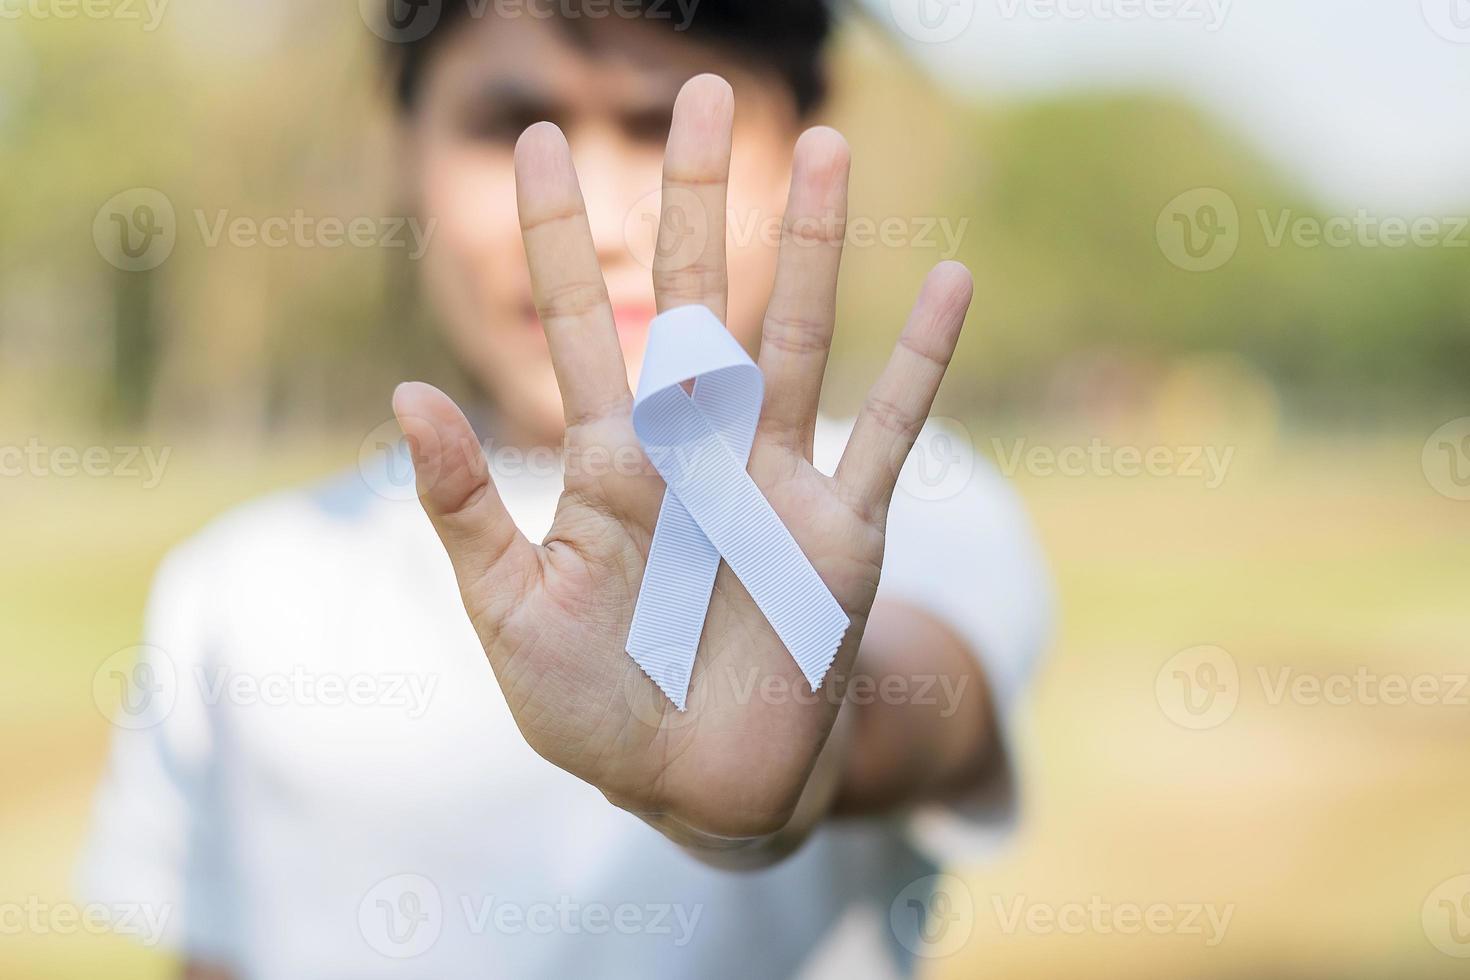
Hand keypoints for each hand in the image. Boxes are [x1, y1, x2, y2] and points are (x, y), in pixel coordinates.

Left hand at [394, 75, 973, 843]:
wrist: (698, 787)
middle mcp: (696, 452)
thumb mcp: (508, 615)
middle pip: (699, 301)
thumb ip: (464, 509)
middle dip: (694, 203)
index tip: (539, 145)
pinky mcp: (844, 534)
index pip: (582, 327)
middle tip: (696, 95)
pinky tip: (949, 280)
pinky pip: (890, 432)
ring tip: (820, 149)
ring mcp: (775, 484)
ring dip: (810, 247)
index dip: (560, 239)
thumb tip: (405, 394)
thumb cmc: (592, 707)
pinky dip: (921, 363)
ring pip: (795, 340)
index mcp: (611, 465)